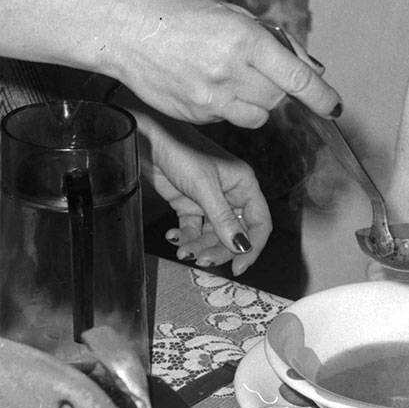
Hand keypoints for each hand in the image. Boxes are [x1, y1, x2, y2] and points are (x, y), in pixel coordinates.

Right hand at [102, 0, 338, 128]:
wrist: (127, 34)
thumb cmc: (180, 16)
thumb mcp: (232, 14)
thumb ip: (276, 41)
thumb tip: (311, 69)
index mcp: (244, 40)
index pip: (297, 78)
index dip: (321, 96)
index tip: (334, 106)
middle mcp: (231, 72)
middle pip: (278, 99)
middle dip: (277, 88)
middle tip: (256, 70)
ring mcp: (212, 98)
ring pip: (258, 116)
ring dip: (256, 102)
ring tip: (231, 78)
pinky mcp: (197, 116)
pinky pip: (229, 119)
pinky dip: (228, 107)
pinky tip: (205, 83)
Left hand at [129, 104, 271, 276]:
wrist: (149, 140)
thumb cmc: (181, 151)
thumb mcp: (204, 186)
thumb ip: (222, 219)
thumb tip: (242, 247)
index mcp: (244, 184)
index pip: (259, 222)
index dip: (253, 247)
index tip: (239, 267)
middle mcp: (230, 194)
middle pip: (234, 233)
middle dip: (219, 249)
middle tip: (202, 259)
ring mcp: (209, 201)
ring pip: (212, 235)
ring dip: (199, 245)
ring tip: (183, 250)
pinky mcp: (190, 204)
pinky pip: (193, 229)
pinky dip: (185, 237)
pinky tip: (174, 237)